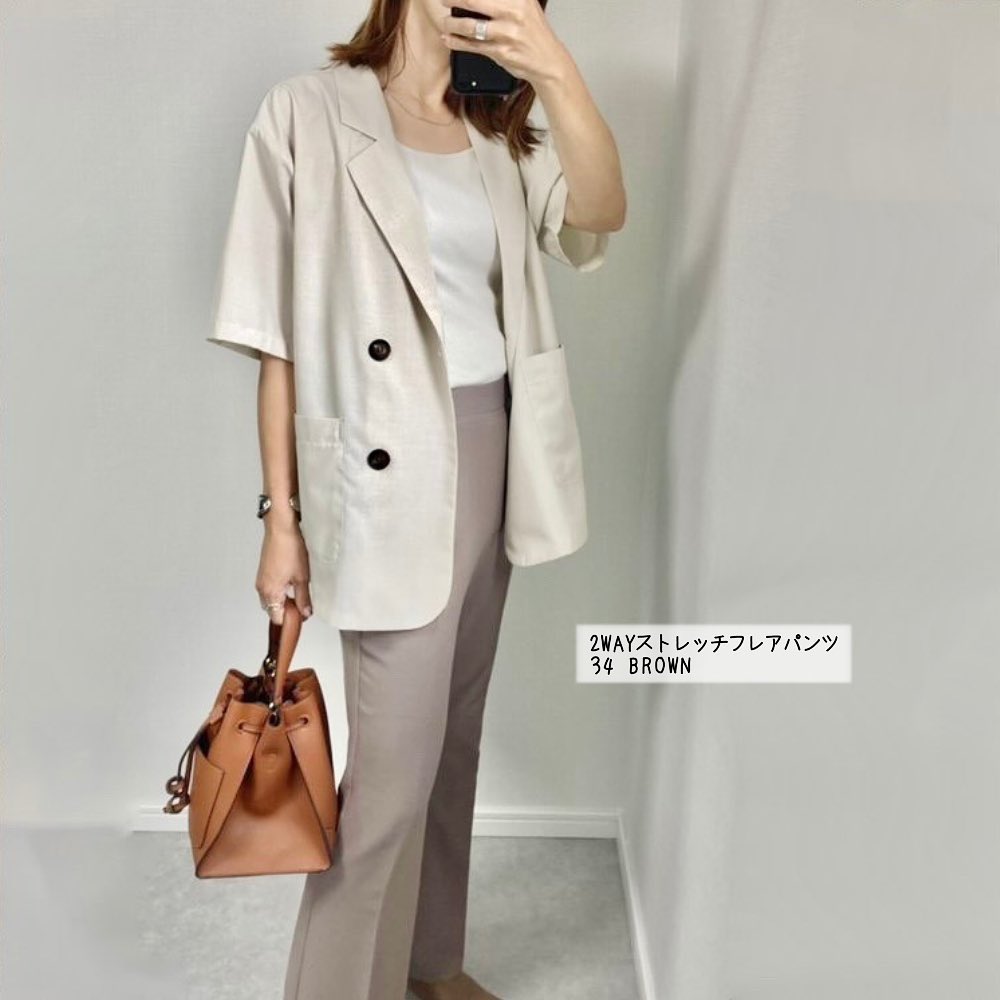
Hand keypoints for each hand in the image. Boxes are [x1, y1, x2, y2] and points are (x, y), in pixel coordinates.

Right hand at [256, 520, 312, 624]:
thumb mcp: (303, 577)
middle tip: (303, 605)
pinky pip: (270, 589)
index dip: (290, 621)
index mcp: (270, 592)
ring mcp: (261, 580)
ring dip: (283, 600)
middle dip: (287, 611)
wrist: (281, 527)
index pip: (277, 618)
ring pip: (271, 599)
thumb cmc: (290, 548)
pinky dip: (280, 591)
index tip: (302, 617)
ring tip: (298, 591)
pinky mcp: (263, 572)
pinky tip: (292, 582)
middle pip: (273, 610)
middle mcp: (262, 588)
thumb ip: (304, 599)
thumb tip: (305, 614)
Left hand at [439, 0, 571, 89]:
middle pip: (474, 0)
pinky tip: (449, 39)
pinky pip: (473, 46)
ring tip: (446, 23)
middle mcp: (513, 12)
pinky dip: (457, 42)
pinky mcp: (501, 52)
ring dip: (453, 24)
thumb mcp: (525, 4)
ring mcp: (507, 33)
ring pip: (471, 26)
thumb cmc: (533, 32)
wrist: (548, 61)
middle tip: (444, 0)